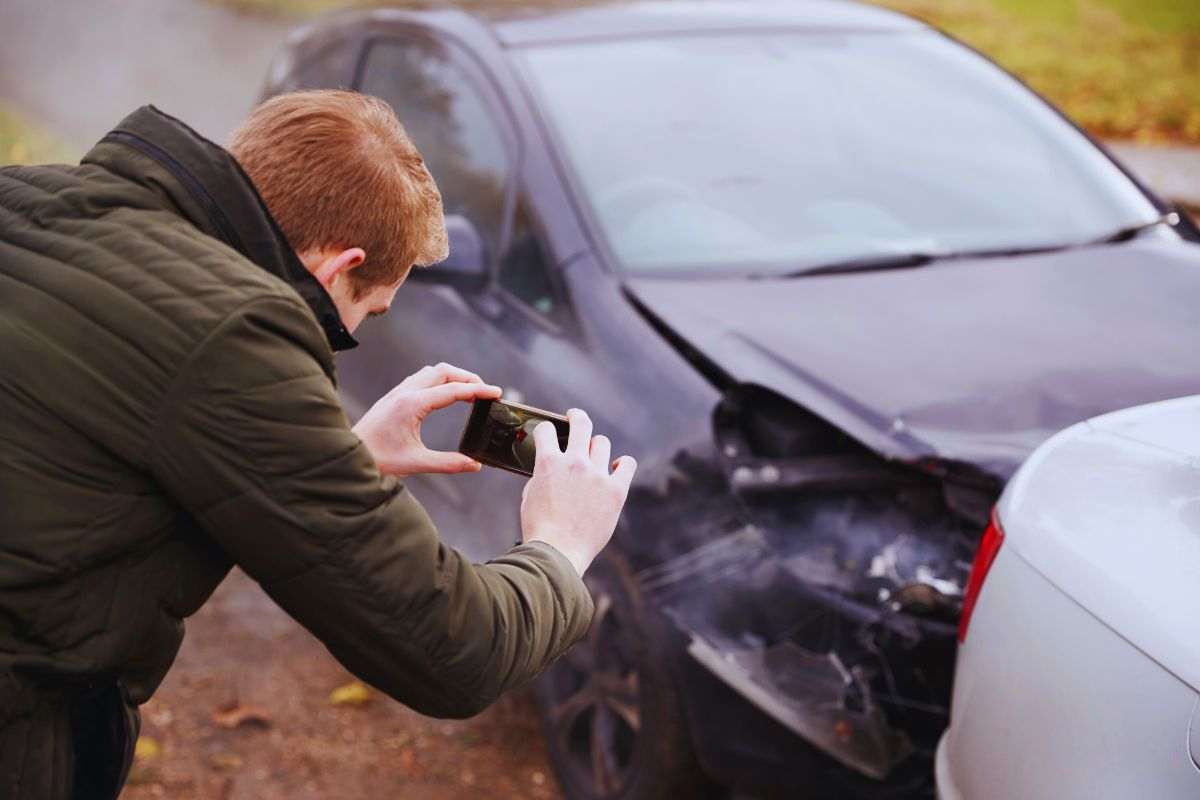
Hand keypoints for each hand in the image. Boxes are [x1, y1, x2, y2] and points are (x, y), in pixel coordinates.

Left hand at [353, 362, 500, 476]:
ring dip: (452, 377)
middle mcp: (405, 393)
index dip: (478, 390)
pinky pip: (421, 378)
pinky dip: (439, 381)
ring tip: (468, 392)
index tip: (496, 393)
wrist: (347, 454)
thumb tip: (475, 465)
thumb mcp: (416, 463)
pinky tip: (444, 395)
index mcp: (412, 405)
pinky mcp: (393, 396)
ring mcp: (397, 392)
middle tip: (484, 393)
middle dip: (468, 378)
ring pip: (432, 372)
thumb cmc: (378, 459)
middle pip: (444, 371)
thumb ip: (448, 463)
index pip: (453, 390)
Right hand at [520, 409, 636, 575]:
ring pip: (602, 443)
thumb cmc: (540, 529)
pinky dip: (622, 464)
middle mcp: (574, 463)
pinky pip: (627, 464)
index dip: (546, 429)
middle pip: (581, 424)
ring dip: (596, 448)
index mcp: (548, 463)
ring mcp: (597, 475)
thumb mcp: (530, 495)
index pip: (547, 430)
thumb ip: (542, 474)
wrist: (557, 554)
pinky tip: (616, 469)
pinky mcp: (616, 491)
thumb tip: (551, 466)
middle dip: (577, 417)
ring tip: (594, 456)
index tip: (549, 432)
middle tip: (575, 418)